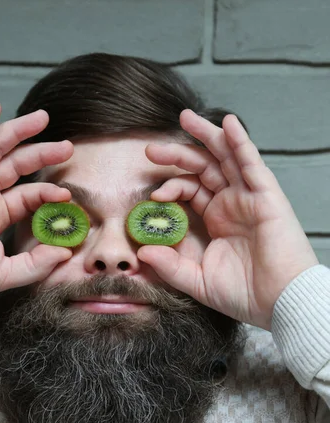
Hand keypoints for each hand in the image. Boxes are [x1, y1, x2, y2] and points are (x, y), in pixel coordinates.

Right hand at [0, 99, 73, 309]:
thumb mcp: (1, 274)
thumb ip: (34, 265)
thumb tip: (66, 253)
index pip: (28, 195)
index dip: (48, 191)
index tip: (67, 193)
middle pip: (17, 166)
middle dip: (42, 154)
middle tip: (67, 147)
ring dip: (18, 131)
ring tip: (43, 118)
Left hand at [138, 109, 318, 330]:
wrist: (280, 304)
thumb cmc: (244, 294)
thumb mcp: (197, 280)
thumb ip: (170, 266)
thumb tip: (142, 251)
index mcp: (216, 219)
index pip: (190, 189)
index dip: (171, 185)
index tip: (154, 194)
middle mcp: (232, 203)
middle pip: (204, 167)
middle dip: (178, 154)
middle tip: (151, 149)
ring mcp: (249, 197)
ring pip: (226, 157)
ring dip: (207, 135)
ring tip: (185, 118)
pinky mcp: (266, 196)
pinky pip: (252, 163)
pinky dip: (240, 142)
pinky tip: (227, 123)